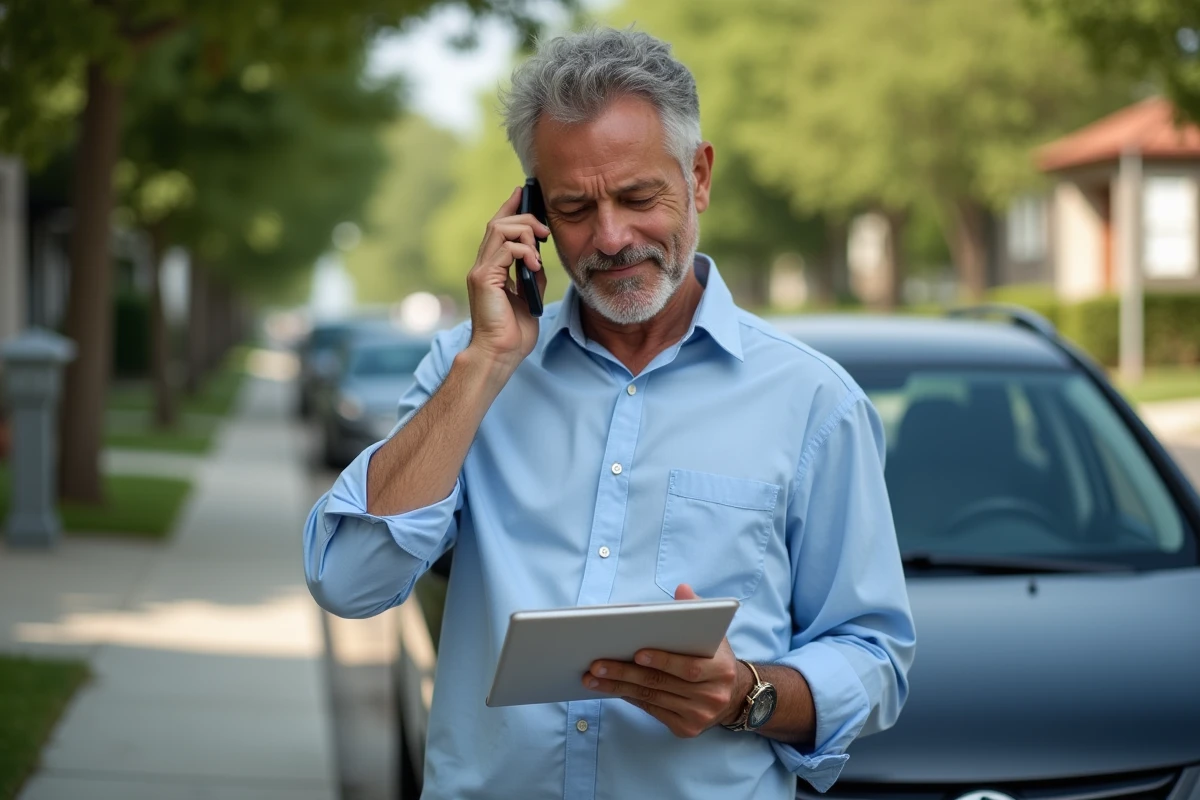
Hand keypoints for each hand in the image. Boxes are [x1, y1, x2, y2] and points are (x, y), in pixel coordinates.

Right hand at [465, 187, 551, 370]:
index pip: (497, 229)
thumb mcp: (530, 298)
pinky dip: (524, 251)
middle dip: (524, 217)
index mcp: (491, 270)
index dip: (510, 208)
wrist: (500, 355)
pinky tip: (535, 265)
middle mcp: (482, 266)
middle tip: (544, 229)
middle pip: (498, 223)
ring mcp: (480, 271)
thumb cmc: (513, 334)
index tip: (524, 193)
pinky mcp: (483, 278)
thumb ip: (532, 276)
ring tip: (540, 246)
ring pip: (499, 229)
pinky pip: (505, 249)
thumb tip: (539, 259)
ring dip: (525, 231)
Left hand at [582, 584, 750, 737]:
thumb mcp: (713, 633)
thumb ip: (697, 609)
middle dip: (625, 673)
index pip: (688, 668)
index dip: (662, 660)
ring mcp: (698, 715)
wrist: (734, 696)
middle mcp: (711, 696)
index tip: (635, 653)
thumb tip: (681, 589)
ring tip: (593, 678)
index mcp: (721, 670)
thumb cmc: (715, 658)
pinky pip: (652, 711)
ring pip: (651, 699)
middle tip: (596, 665)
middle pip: (661, 684)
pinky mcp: (686, 728)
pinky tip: (611, 688)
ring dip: (618, 688)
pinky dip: (630, 698)